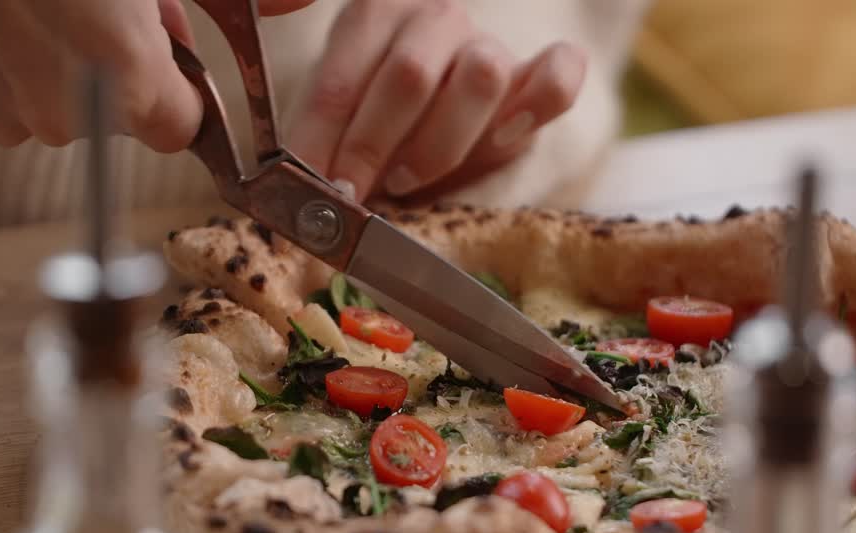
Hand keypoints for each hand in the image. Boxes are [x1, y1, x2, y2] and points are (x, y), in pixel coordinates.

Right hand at [0, 0, 313, 150]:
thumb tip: (297, 5)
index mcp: (122, 72)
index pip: (181, 129)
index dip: (178, 86)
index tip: (163, 46)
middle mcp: (61, 109)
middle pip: (120, 121)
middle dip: (119, 69)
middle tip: (98, 6)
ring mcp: (1, 111)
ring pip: (57, 110)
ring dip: (60, 69)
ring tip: (43, 5)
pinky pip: (0, 103)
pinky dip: (8, 71)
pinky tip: (2, 19)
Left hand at [285, 0, 586, 202]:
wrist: (434, 107)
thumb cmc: (373, 120)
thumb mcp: (336, 118)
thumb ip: (323, 139)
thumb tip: (296, 185)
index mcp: (373, 14)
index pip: (341, 78)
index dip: (321, 139)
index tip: (308, 187)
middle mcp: (435, 17)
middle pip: (410, 76)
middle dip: (372, 146)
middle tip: (353, 192)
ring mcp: (490, 43)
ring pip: (481, 75)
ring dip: (439, 142)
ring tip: (409, 178)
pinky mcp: (539, 77)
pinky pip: (558, 77)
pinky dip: (535, 108)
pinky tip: (502, 139)